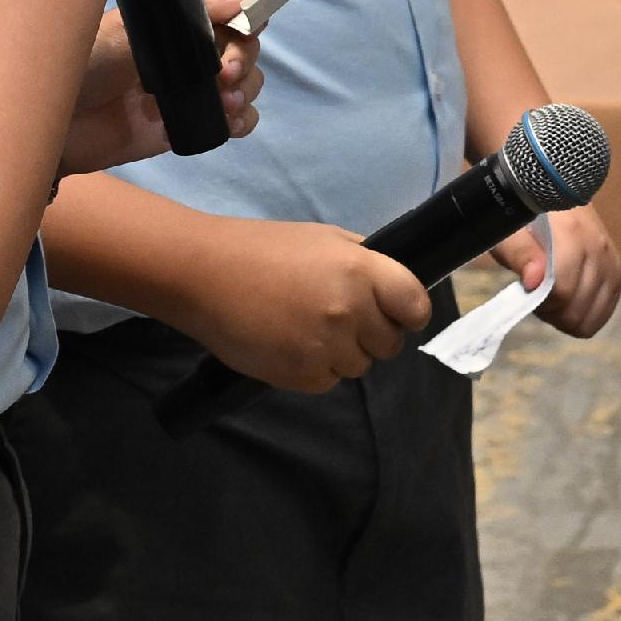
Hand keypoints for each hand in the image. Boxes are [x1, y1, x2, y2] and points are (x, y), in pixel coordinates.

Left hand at [63, 0, 263, 173]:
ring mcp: (187, 92)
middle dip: (244, 60)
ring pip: (243, 86)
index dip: (245, 21)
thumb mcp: (133, 28)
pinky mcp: (184, 127)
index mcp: (173, 24)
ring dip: (246, 91)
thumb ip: (191, 11)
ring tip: (226, 103)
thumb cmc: (85, 64)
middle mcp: (186, 55)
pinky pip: (230, 123)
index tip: (246, 29)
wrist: (54, 125)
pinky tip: (230, 123)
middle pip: (242, 50)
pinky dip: (241, 122)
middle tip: (224, 75)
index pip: (227, 15)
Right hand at [175, 219, 431, 392]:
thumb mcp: (324, 238)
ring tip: (308, 329)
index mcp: (361, 269)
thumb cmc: (264, 249)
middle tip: (342, 320)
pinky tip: (291, 344)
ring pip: (359, 366)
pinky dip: (315, 369)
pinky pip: (328, 381)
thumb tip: (394, 283)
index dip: (411, 313)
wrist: (205, 275)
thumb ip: (364, 259)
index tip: (401, 315)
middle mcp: (350, 309)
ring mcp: (325, 346)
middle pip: (391, 343)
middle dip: (373, 335)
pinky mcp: (300, 375)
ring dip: (343, 354)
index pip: (416, 305)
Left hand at [487, 204, 620, 337]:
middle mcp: (596, 245)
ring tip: (555, 296)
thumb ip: (520, 254)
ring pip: (596, 311)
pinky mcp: (615, 264)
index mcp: (570, 235)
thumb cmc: (525, 215)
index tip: (530, 291)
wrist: (551, 190)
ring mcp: (609, 255)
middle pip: (579, 307)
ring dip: (572, 313)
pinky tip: (574, 302)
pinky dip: (591, 311)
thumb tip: (534, 281)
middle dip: (555, 311)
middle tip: (540, 295)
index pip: (563, 292)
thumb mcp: (509, 230)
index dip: (541, 303)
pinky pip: (609, 303)